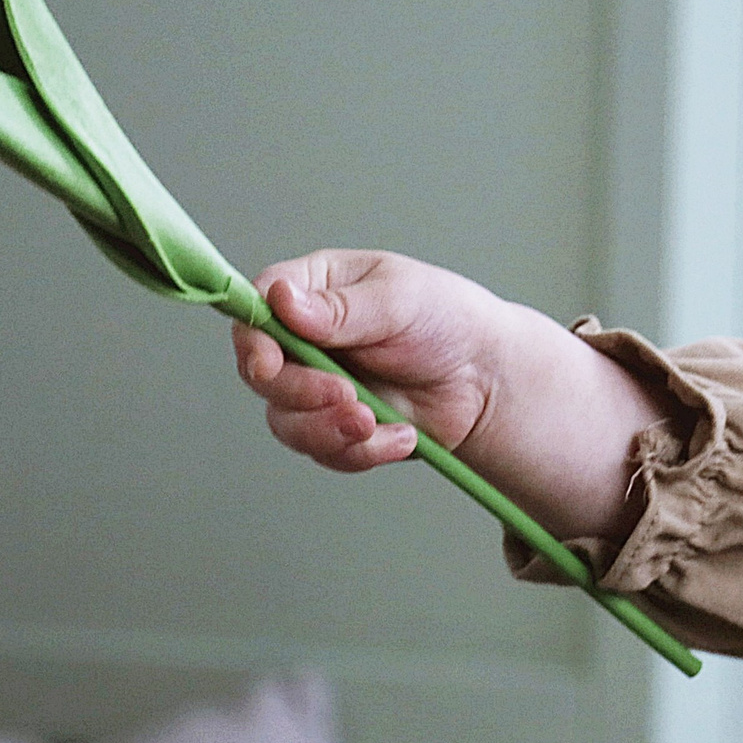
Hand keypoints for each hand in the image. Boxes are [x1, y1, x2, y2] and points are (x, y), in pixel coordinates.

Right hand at [231, 248, 673, 540]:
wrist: (488, 378)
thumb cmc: (447, 319)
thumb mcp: (399, 300)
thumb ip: (341, 309)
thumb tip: (280, 300)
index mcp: (312, 290)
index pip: (256, 311)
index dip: (254, 341)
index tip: (269, 365)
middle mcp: (303, 340)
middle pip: (263, 376)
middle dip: (301, 393)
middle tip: (345, 395)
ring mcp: (316, 387)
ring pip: (287, 423)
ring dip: (328, 430)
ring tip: (376, 423)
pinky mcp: (337, 428)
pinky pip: (326, 452)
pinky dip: (362, 452)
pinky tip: (403, 438)